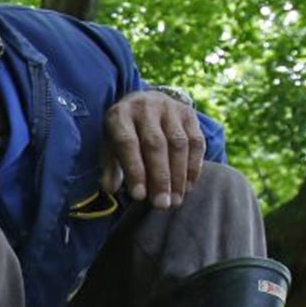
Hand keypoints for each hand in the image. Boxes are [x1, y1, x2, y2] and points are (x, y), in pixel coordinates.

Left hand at [102, 90, 204, 209]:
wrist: (146, 102)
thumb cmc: (125, 132)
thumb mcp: (110, 145)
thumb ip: (111, 167)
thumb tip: (109, 189)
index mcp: (120, 115)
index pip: (128, 143)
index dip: (135, 171)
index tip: (139, 197)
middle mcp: (146, 107)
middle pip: (156, 144)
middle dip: (160, 178)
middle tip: (162, 204)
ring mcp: (170, 108)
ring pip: (178, 144)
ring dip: (179, 175)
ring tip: (176, 200)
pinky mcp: (189, 114)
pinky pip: (196, 142)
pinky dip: (194, 166)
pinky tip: (188, 186)